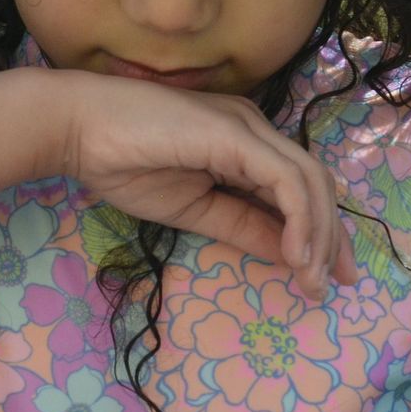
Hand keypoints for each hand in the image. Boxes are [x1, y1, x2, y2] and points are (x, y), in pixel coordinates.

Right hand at [51, 72, 358, 300]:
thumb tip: (286, 254)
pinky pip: (285, 179)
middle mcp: (254, 129)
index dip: (320, 230)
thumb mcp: (192, 209)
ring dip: (318, 234)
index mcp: (243, 144)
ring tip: (310, 278)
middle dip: (332, 235)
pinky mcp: (235, 135)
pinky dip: (298, 218)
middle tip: (334, 284)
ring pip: (309, 180)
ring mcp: (247, 127)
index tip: (324, 276)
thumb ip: (240, 226)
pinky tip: (294, 255)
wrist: (76, 129)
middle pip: (316, 181)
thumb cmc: (121, 162)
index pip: (299, 186)